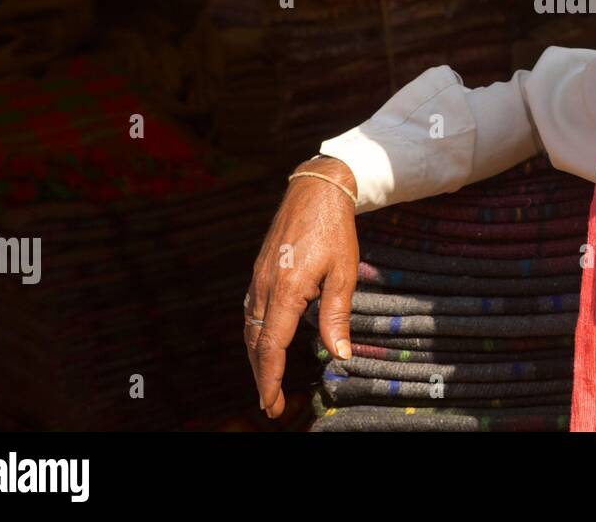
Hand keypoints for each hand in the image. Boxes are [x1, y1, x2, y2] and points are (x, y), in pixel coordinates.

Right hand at [245, 155, 359, 418]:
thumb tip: (340, 356)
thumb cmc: (335, 230)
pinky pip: (251, 311)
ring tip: (268, 382)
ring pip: (250, 328)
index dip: (270, 379)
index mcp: (286, 289)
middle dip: (262, 376)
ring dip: (256, 357)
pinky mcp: (259, 271)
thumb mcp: (344, 273)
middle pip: (255, 342)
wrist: (316, 190)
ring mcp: (258, 278)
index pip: (271, 346)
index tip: (272, 404)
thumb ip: (337, 316)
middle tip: (272, 405)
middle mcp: (264, 286)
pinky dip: (255, 334)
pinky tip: (264, 343)